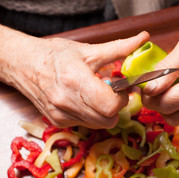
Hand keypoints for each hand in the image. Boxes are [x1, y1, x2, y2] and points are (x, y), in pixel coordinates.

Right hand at [1, 27, 148, 127]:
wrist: (24, 65)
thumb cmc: (55, 55)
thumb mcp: (89, 50)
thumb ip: (119, 48)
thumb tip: (142, 39)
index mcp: (75, 81)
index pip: (110, 106)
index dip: (122, 99)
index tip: (122, 88)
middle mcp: (67, 102)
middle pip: (108, 120)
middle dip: (117, 107)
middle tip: (113, 92)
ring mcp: (62, 115)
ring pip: (99, 125)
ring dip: (105, 112)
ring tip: (98, 94)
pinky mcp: (59, 122)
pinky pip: (87, 124)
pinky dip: (93, 115)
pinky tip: (86, 100)